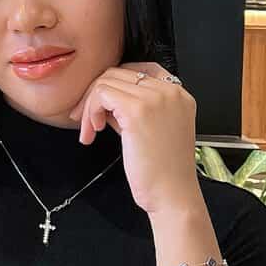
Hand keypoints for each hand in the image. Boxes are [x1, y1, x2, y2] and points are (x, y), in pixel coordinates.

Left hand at [68, 62, 201, 218]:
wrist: (173, 195)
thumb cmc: (163, 172)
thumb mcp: (151, 130)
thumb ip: (133, 109)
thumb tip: (104, 101)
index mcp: (179, 94)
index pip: (141, 70)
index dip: (116, 84)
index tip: (103, 105)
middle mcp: (170, 91)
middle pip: (119, 73)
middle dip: (96, 95)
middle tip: (86, 121)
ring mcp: (155, 98)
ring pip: (107, 82)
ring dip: (90, 106)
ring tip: (90, 130)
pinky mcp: (137, 110)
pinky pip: (101, 94)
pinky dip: (90, 111)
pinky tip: (92, 132)